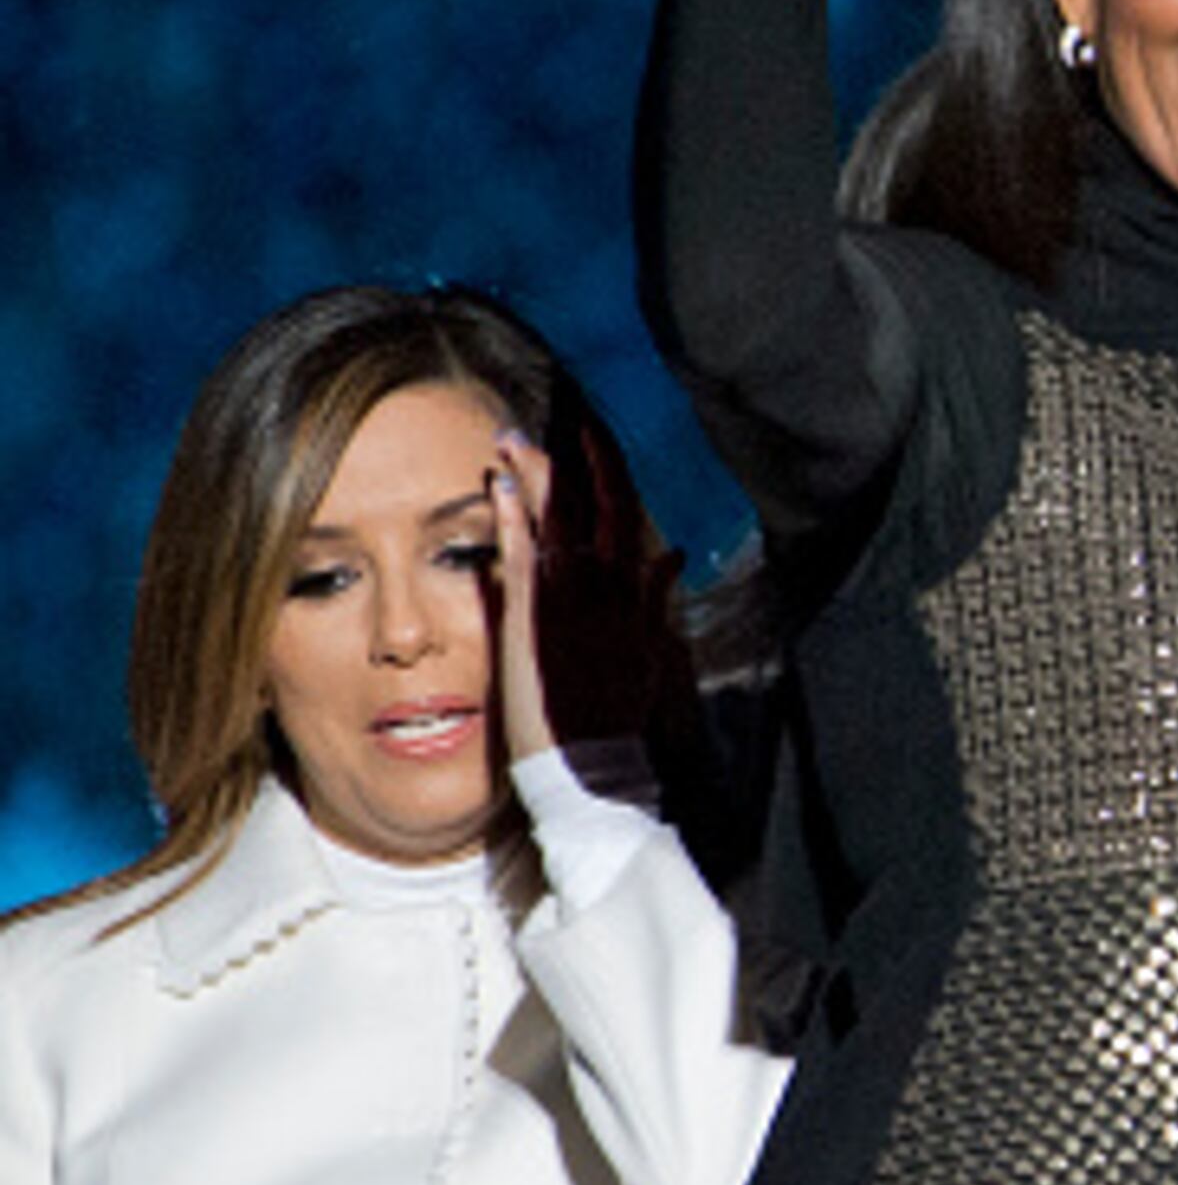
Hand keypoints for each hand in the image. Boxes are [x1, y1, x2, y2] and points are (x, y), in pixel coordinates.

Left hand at [486, 406, 685, 763]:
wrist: (591, 764)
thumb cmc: (616, 714)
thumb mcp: (649, 651)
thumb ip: (656, 598)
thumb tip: (672, 553)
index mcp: (634, 592)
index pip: (624, 513)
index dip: (609, 471)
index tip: (593, 436)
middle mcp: (608, 588)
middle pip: (592, 506)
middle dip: (574, 459)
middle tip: (555, 420)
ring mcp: (571, 601)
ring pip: (556, 523)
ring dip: (535, 477)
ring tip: (512, 439)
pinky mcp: (534, 620)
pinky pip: (523, 556)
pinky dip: (512, 520)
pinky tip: (497, 488)